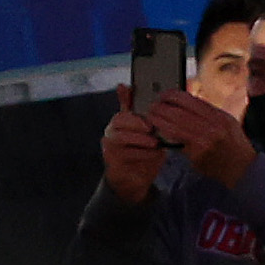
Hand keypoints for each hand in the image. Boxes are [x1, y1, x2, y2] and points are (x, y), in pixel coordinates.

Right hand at [99, 87, 166, 204]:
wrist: (133, 179)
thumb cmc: (139, 150)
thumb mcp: (140, 130)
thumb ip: (135, 110)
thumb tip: (123, 85)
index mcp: (117, 123)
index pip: (121, 113)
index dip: (134, 115)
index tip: (148, 121)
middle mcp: (110, 133)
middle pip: (118, 122)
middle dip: (137, 125)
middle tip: (152, 130)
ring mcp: (109, 148)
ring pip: (121, 138)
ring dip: (140, 140)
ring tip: (155, 143)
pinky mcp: (112, 162)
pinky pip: (126, 155)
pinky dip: (143, 154)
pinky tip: (154, 155)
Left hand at [148, 85, 256, 188]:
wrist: (243, 168)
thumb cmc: (234, 143)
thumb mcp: (226, 121)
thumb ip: (207, 111)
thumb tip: (184, 100)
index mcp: (218, 116)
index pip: (189, 100)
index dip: (172, 96)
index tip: (164, 95)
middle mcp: (212, 127)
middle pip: (179, 113)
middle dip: (161, 108)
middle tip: (153, 107)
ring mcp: (204, 142)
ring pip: (174, 127)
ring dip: (159, 121)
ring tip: (152, 117)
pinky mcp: (197, 155)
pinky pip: (178, 142)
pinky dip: (167, 136)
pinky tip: (161, 133)